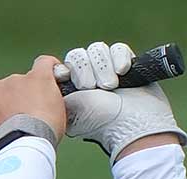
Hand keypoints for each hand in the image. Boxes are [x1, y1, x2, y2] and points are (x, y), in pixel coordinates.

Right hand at [0, 55, 66, 143]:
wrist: (24, 143)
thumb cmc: (6, 146)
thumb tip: (0, 131)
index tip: (0, 114)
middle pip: (4, 89)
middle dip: (15, 101)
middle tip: (26, 120)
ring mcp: (15, 80)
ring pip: (26, 83)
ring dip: (33, 94)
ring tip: (43, 115)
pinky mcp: (37, 77)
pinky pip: (45, 64)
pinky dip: (51, 68)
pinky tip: (57, 77)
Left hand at [58, 41, 186, 160]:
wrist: (132, 122)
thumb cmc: (101, 120)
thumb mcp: (70, 109)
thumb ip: (59, 93)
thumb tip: (54, 77)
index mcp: (73, 89)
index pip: (64, 64)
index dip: (72, 69)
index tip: (79, 84)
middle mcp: (89, 78)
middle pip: (79, 55)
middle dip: (86, 70)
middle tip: (96, 88)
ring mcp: (108, 70)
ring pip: (97, 49)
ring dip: (103, 67)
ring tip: (111, 86)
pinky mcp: (127, 65)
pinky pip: (117, 49)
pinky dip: (119, 58)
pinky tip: (122, 71)